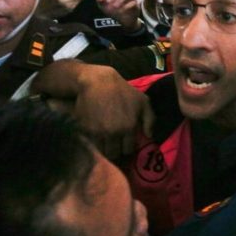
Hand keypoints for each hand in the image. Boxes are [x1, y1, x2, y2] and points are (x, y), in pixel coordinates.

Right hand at [32, 61, 155, 158]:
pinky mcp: (85, 129)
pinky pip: (90, 144)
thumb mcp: (142, 101)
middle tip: (114, 144)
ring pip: (101, 151)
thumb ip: (150, 119)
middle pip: (114, 154)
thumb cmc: (123, 91)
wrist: (97, 82)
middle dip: (115, 150)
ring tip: (105, 142)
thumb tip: (149, 137)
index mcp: (129, 127)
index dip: (126, 148)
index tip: (124, 144)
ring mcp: (98, 132)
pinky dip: (93, 143)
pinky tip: (96, 137)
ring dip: (103, 148)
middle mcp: (114, 132)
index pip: (128, 150)